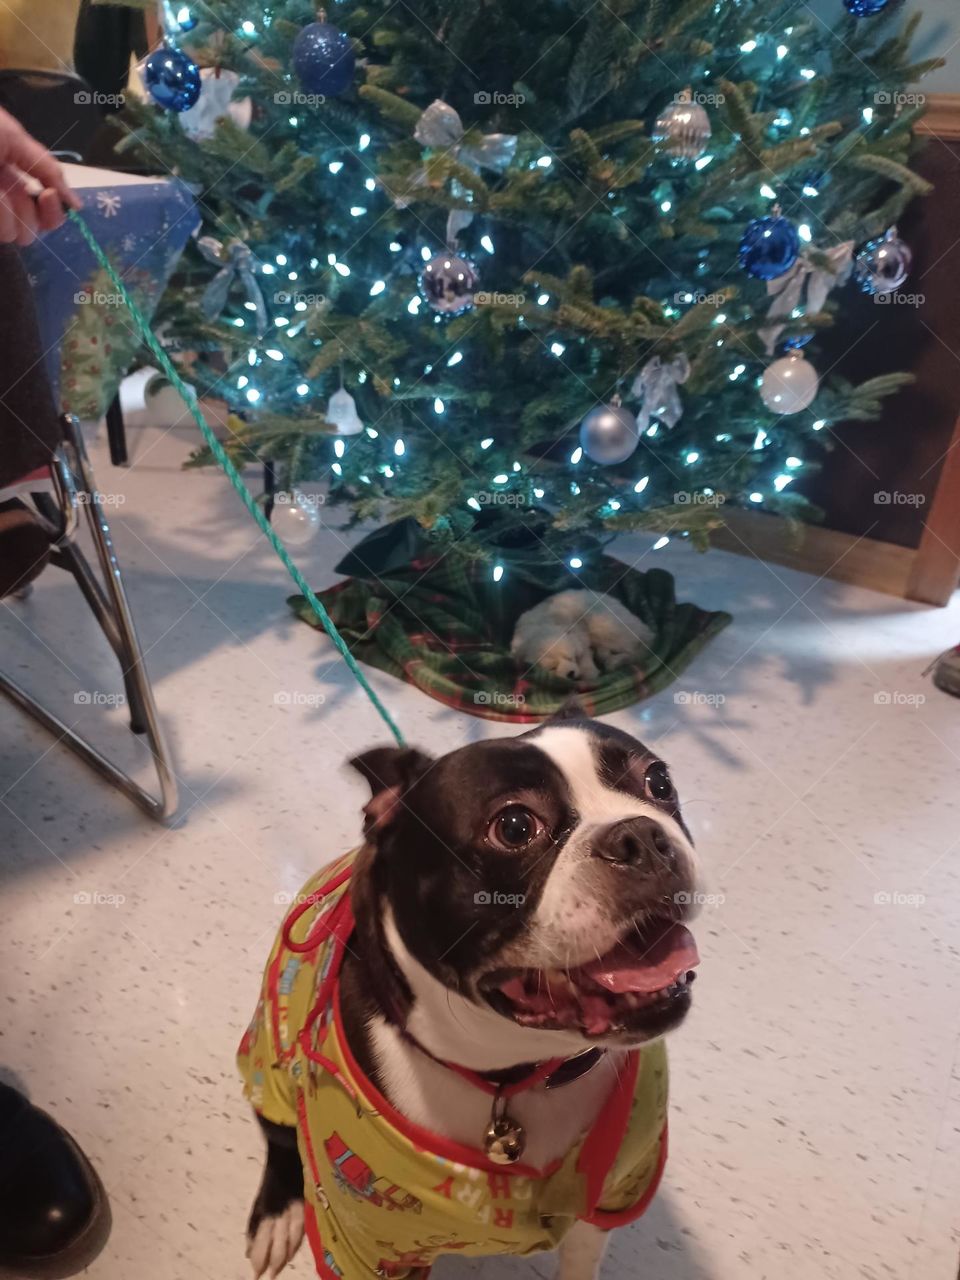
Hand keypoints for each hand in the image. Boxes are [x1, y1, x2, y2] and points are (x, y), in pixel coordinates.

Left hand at [0, 106, 80, 244]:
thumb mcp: (13, 136)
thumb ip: (47, 168)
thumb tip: (75, 204)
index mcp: (11, 179)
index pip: (45, 215)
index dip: (52, 213)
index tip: (47, 195)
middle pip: (29, 232)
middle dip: (24, 213)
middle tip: (7, 188)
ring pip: (10, 234)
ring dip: (3, 211)